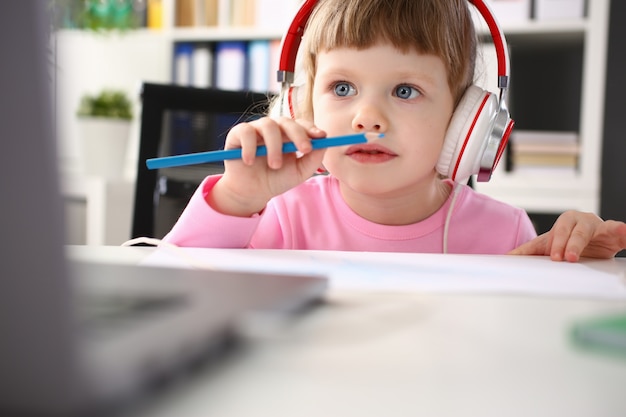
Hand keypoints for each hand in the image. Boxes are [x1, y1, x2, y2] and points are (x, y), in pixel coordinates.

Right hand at [207, 117, 326, 216]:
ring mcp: (255, 129)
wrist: (251, 193)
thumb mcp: (298, 173)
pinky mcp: (238, 134)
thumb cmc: (275, 180)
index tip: (320, 137)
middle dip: (298, 134)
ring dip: (274, 146)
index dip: (311, 128)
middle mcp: (273, 129)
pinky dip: (250, 147)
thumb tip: (324, 143)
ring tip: (274, 166)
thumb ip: (313, 159)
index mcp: (289, 135)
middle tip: (304, 150)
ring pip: (268, 125)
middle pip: (287, 121)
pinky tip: (250, 162)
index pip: (301, 124)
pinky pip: (246, 132)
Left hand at [508, 210, 625, 261]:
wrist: (590, 241)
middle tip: (566, 258)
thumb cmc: (565, 240)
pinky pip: (619, 230)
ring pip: (596, 228)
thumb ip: (527, 251)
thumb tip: (505, 257)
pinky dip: (624, 232)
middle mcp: (581, 221)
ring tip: (581, 253)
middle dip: (570, 244)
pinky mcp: (614, 233)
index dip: (556, 244)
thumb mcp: (546, 245)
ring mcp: (598, 226)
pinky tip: (625, 233)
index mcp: (564, 222)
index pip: (558, 233)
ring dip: (588, 240)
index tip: (554, 257)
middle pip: (575, 231)